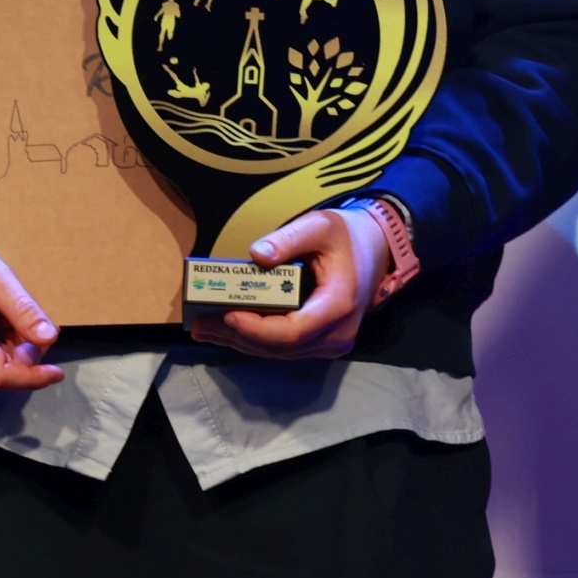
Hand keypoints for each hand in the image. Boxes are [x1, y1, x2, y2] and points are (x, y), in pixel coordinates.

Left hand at [185, 207, 387, 360]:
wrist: (376, 250)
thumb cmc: (347, 237)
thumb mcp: (320, 226)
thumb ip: (289, 239)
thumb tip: (256, 255)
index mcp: (339, 305)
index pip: (292, 331)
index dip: (257, 328)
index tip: (228, 315)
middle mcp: (337, 333)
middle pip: (280, 346)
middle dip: (237, 335)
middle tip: (200, 323)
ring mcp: (331, 343)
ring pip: (279, 351)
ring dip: (241, 340)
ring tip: (205, 327)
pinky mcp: (323, 344)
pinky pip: (285, 348)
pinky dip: (256, 339)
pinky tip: (229, 329)